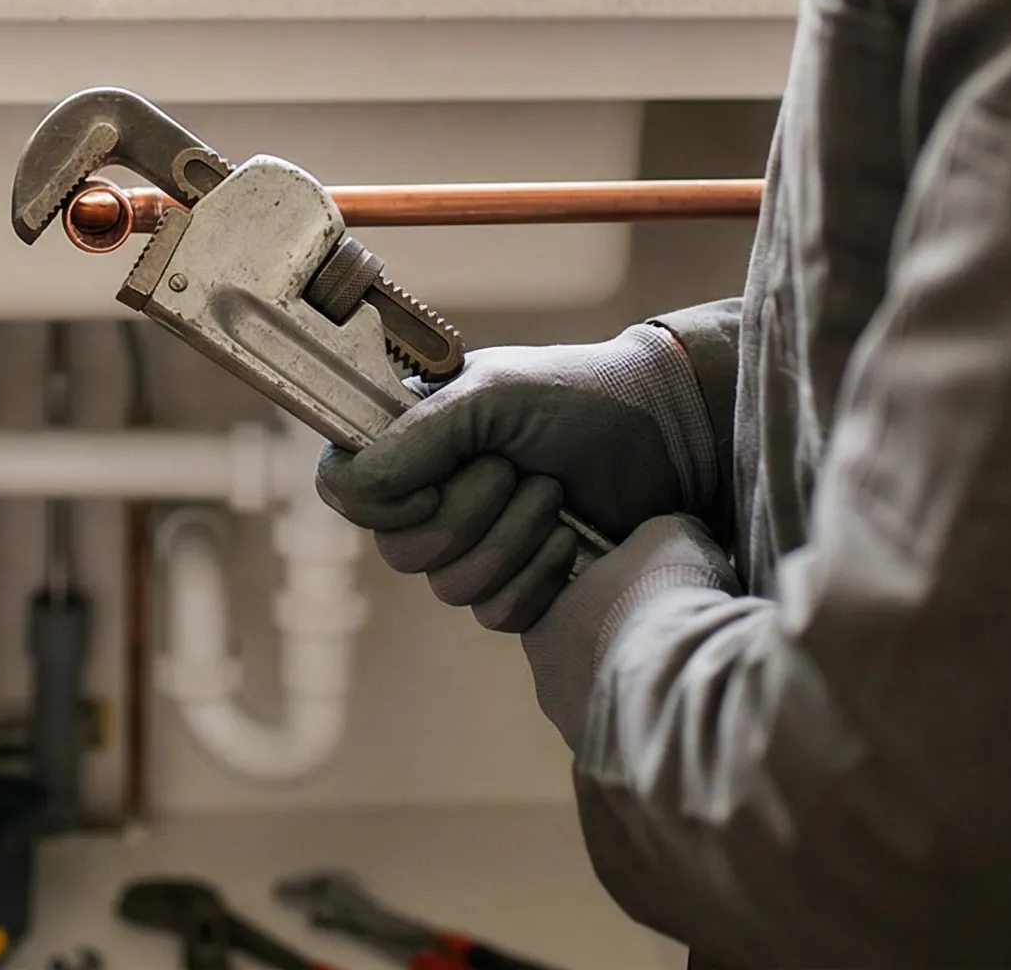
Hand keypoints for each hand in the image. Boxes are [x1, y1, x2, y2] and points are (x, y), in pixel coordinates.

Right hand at [315, 325, 722, 631]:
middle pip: (399, 551)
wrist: (667, 434)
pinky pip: (497, 614)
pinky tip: (571, 540)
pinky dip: (538, 576)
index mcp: (411, 441)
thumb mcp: (490, 395)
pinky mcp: (519, 587)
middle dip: (468, 513)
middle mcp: (432, 497)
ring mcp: (475, 547)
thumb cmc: (578, 396)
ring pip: (450, 586)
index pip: (343, 488)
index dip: (377, 500)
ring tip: (554, 494)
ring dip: (512, 539)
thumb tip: (354, 487)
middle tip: (514, 470)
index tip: (432, 481)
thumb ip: (415, 437)